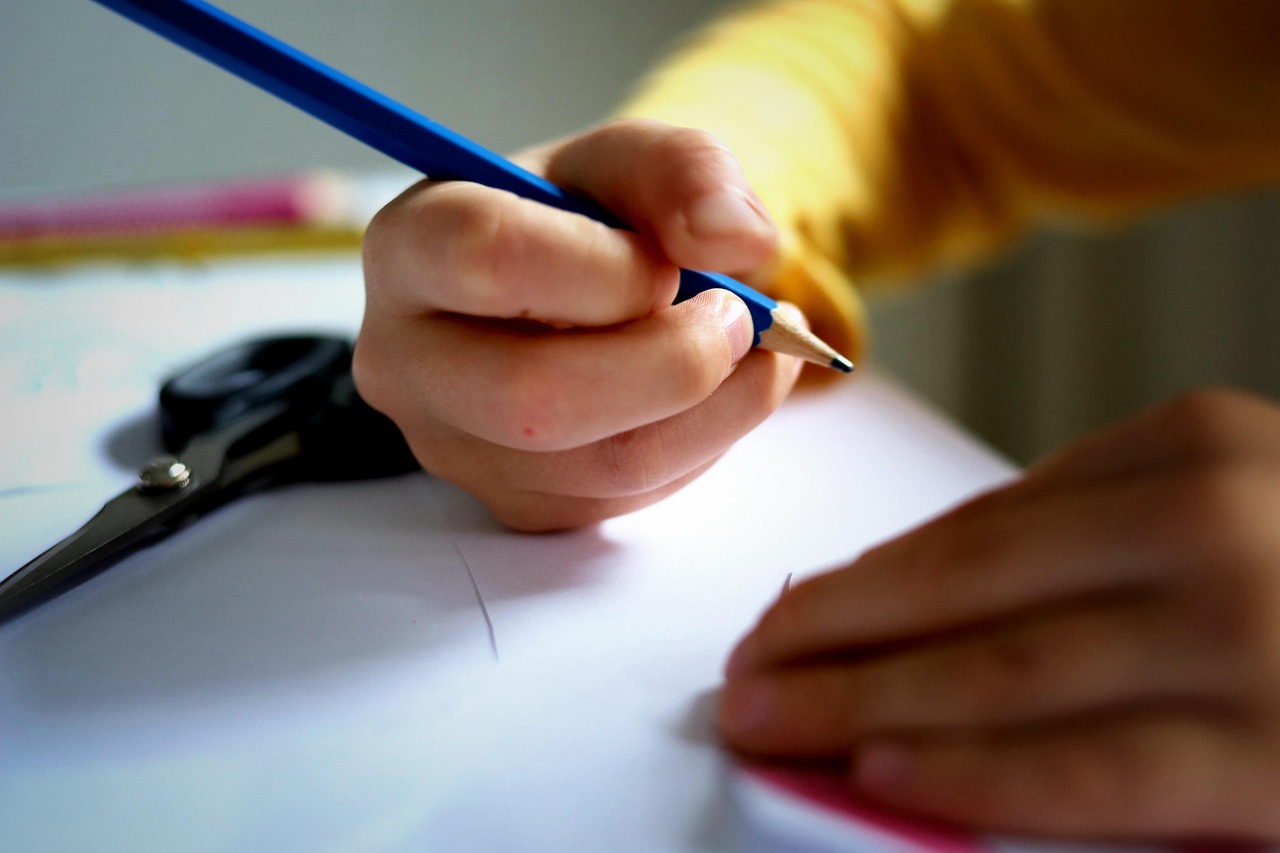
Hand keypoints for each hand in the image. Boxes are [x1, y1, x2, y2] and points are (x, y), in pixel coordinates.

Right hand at [354, 119, 802, 529]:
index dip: (606, 267)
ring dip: (717, 409)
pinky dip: (705, 442)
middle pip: (534, 399)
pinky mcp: (518, 504)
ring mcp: (457, 450)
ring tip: (760, 349)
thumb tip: (741, 240)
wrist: (551, 293)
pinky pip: (631, 495)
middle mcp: (409, 363)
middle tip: (740, 319)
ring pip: (602, 465)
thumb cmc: (574, 220)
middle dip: (673, 363)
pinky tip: (720, 391)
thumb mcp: (621, 161)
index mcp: (409, 248)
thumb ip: (683, 170)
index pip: (488, 258)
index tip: (671, 263)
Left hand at [719, 389, 1279, 841]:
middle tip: (743, 676)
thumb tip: (891, 588)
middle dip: (831, 641)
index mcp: (1187, 447)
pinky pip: (1093, 769)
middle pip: (964, 591)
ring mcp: (1250, 631)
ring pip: (1002, 673)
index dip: (859, 581)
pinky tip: (885, 775)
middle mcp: (1214, 520)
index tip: (780, 618)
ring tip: (773, 723)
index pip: (973, 527)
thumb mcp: (1214, 507)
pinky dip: (976, 775)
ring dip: (864, 706)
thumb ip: (1075, 535)